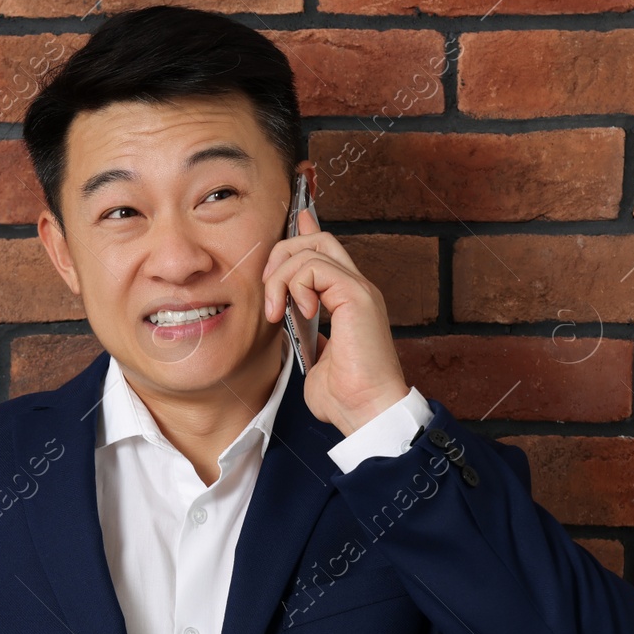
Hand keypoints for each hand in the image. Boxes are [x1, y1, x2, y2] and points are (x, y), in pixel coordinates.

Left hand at [260, 204, 410, 435]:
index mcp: (348, 301)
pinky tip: (297, 314)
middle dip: (283, 253)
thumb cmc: (344, 397)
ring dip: (280, 277)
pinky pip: (314, 268)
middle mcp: (356, 289)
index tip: (291, 221)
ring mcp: (358, 289)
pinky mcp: (356, 295)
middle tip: (268, 290)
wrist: (365, 412)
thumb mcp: (314, 360)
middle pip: (318, 240)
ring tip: (275, 313)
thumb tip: (290, 331)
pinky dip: (295, 286)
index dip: (305, 232)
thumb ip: (305, 338)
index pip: (326, 253)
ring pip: (311, 250)